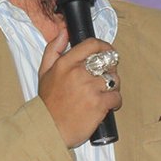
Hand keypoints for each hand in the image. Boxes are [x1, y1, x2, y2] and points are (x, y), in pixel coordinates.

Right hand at [38, 29, 120, 147]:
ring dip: (113, 86)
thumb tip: (64, 32)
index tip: (108, 51)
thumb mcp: (44, 71)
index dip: (104, 46)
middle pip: (107, 62)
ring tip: (104, 93)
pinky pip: (117, 97)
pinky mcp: (99, 105)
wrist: (49, 128)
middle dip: (110, 69)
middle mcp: (78, 73)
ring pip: (114, 79)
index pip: (92, 45)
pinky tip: (107, 105)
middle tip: (105, 77)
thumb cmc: (47, 102)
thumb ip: (53, 49)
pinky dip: (115, 102)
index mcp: (65, 63)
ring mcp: (90, 89)